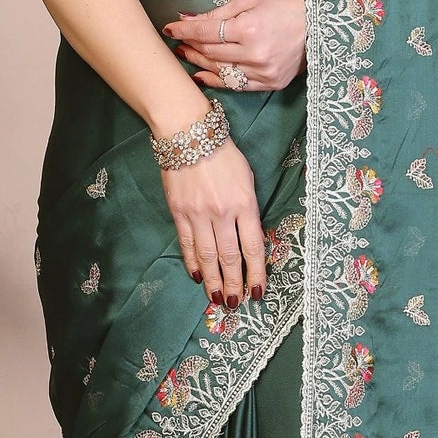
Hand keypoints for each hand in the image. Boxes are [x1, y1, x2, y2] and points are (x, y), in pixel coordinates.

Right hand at [158, 133, 265, 306]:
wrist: (189, 134)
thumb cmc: (224, 154)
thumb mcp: (247, 178)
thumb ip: (249, 209)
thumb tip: (249, 239)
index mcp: (245, 204)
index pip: (254, 247)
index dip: (256, 273)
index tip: (258, 291)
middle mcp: (222, 213)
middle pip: (230, 257)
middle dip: (233, 283)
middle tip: (235, 303)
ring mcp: (198, 214)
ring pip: (207, 256)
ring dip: (213, 280)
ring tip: (217, 297)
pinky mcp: (179, 213)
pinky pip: (187, 244)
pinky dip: (193, 262)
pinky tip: (197, 276)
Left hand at [163, 0, 306, 92]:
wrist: (321, 26)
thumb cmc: (285, 6)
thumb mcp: (251, 0)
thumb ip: (218, 12)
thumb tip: (189, 19)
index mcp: (248, 28)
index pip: (206, 31)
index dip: (185, 30)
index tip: (170, 28)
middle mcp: (254, 54)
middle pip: (210, 53)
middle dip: (191, 46)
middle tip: (178, 43)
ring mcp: (263, 72)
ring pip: (220, 72)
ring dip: (200, 64)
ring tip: (187, 56)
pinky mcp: (270, 84)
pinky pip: (236, 86)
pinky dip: (217, 81)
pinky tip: (202, 75)